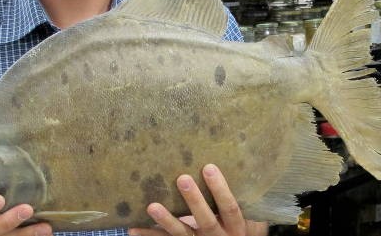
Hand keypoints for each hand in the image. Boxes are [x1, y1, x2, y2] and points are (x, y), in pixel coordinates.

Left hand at [129, 164, 267, 235]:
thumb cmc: (237, 224)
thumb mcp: (248, 213)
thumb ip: (241, 191)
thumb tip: (235, 152)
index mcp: (235, 226)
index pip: (229, 207)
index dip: (220, 188)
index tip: (209, 167)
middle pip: (205, 220)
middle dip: (194, 200)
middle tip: (182, 178)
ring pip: (183, 234)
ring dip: (167, 220)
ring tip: (152, 206)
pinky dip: (149, 235)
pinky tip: (132, 228)